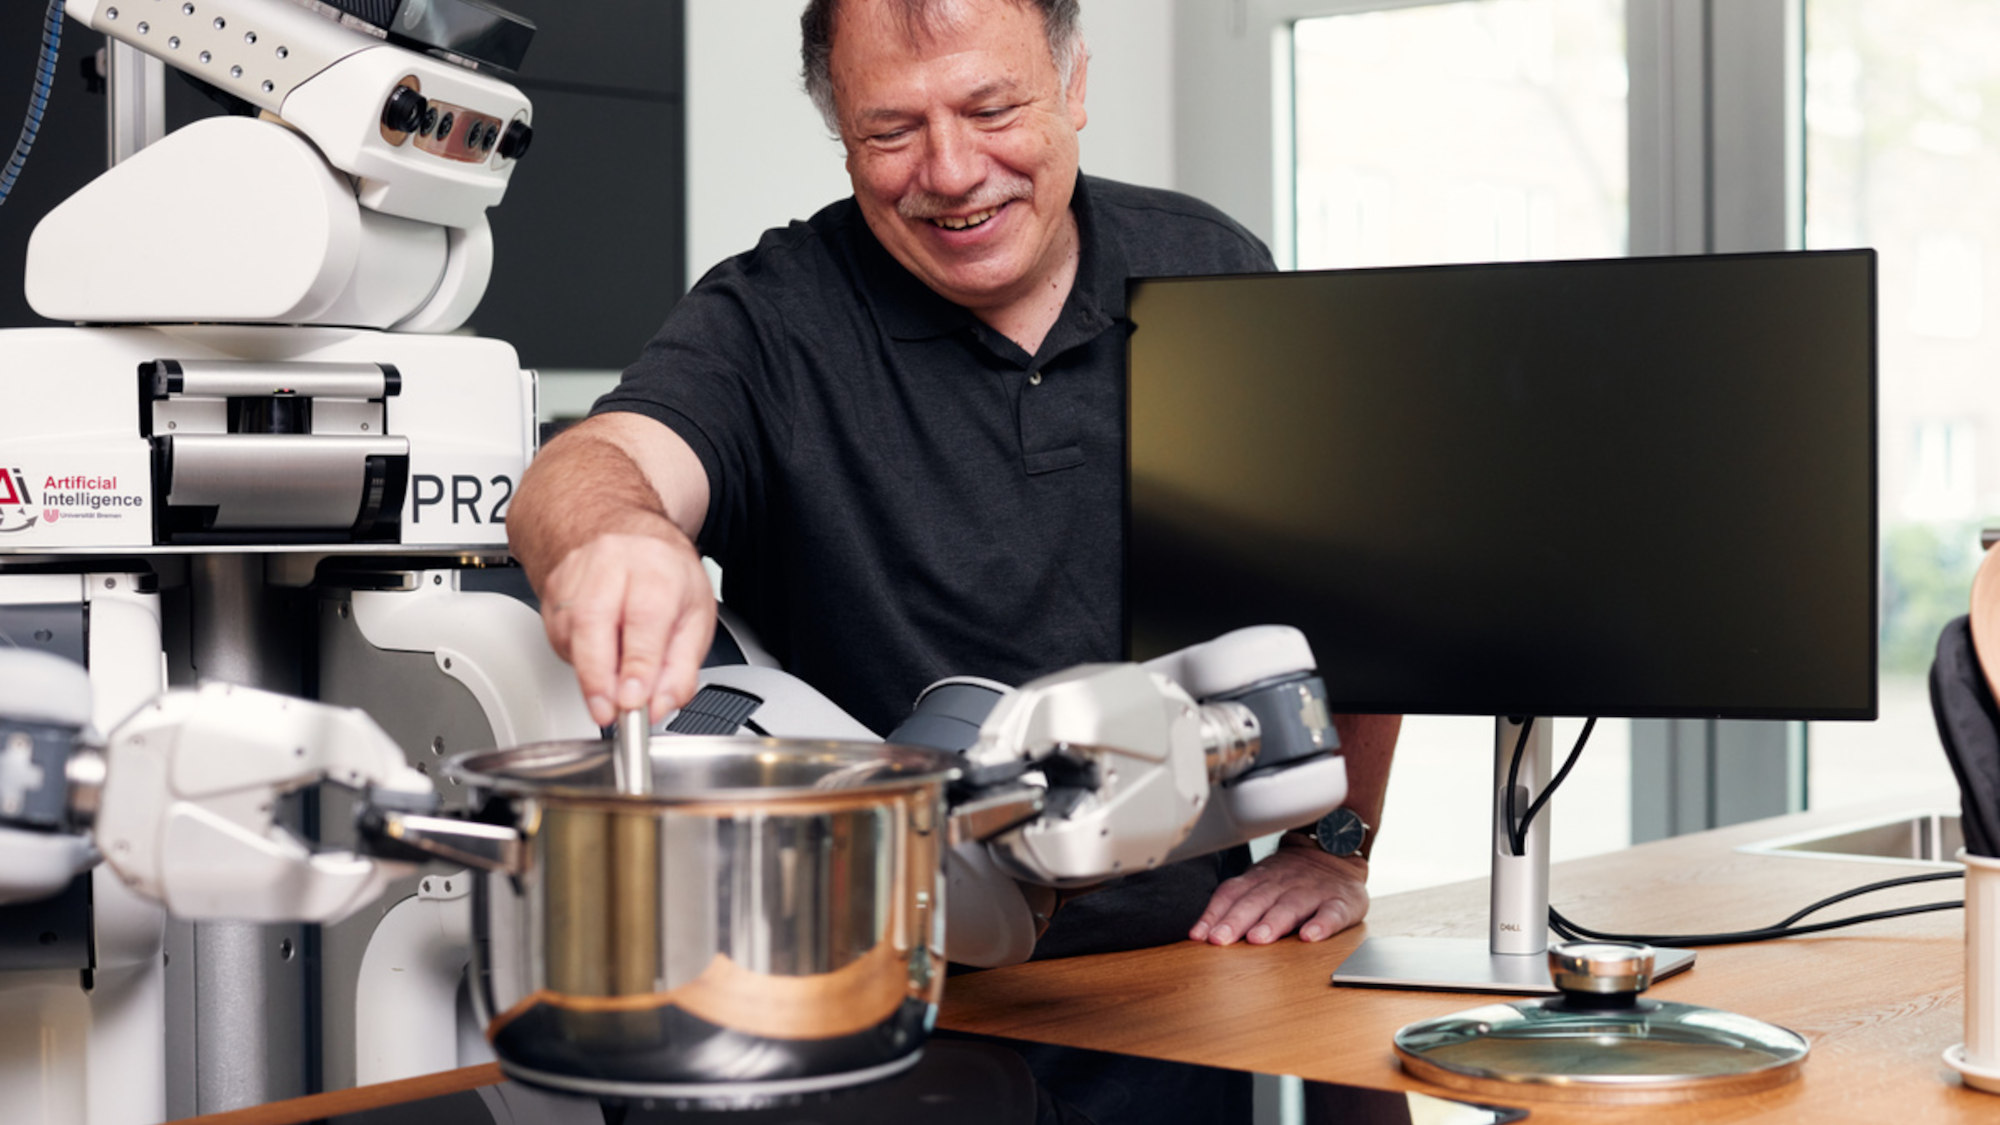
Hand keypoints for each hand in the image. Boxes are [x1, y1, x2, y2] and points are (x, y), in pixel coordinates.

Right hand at [538, 526, 715, 726]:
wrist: (625, 534)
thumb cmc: (664, 574)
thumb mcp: (695, 618)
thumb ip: (681, 668)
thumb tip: (660, 704)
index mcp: (657, 569)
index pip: (644, 618)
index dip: (636, 666)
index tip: (633, 701)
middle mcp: (613, 564)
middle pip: (592, 621)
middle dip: (597, 678)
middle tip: (608, 712)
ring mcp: (576, 573)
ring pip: (569, 632)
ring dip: (587, 672)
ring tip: (610, 687)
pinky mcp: (553, 588)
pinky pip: (557, 634)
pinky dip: (576, 658)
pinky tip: (597, 657)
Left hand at [1188, 845, 1368, 945]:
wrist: (1337, 852)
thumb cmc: (1292, 876)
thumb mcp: (1261, 880)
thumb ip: (1235, 902)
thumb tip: (1201, 931)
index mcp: (1260, 878)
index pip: (1232, 894)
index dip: (1214, 913)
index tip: (1199, 935)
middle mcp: (1283, 883)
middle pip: (1256, 901)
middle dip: (1236, 920)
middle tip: (1220, 939)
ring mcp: (1312, 891)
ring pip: (1290, 906)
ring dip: (1273, 922)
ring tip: (1259, 939)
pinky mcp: (1340, 902)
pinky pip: (1332, 913)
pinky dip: (1322, 924)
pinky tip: (1310, 936)